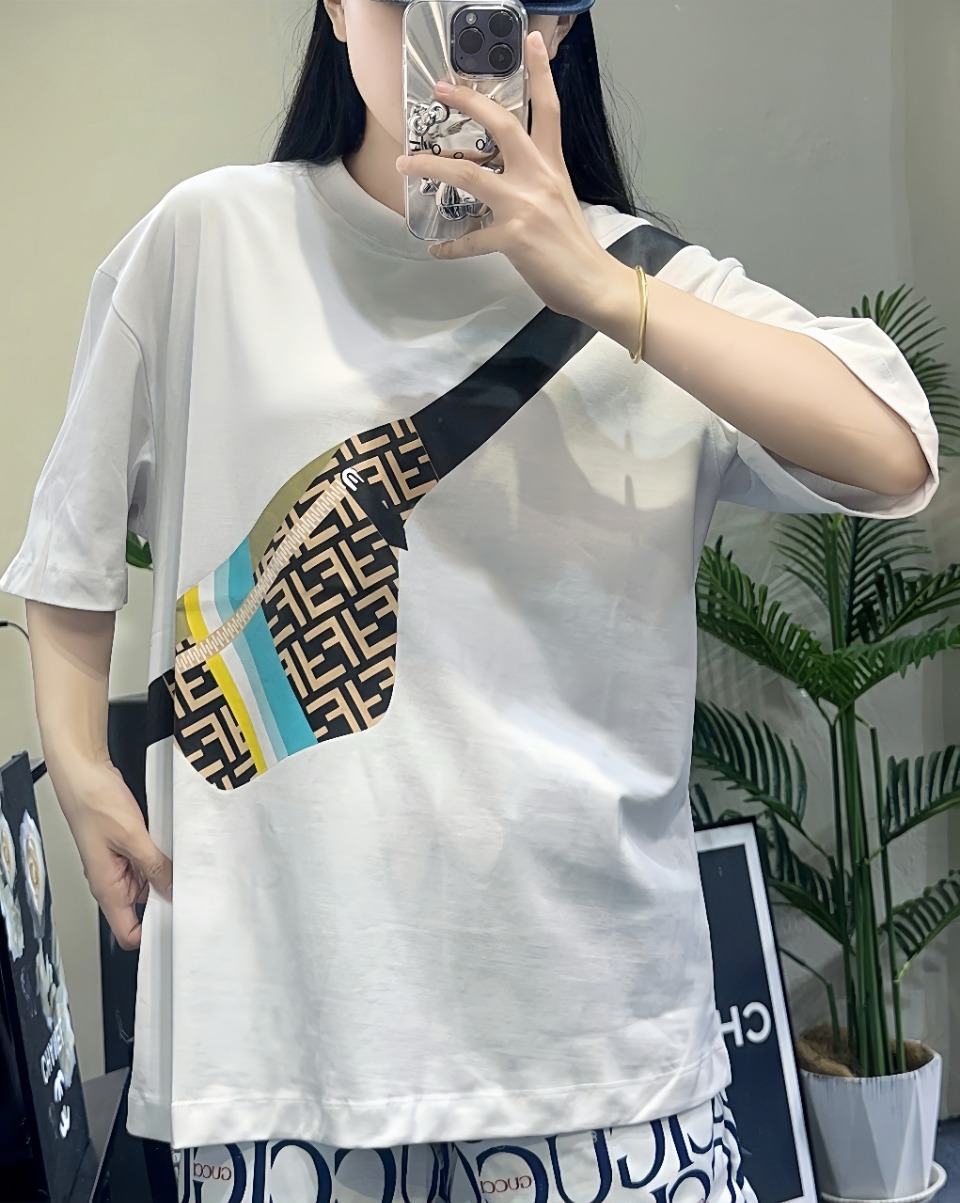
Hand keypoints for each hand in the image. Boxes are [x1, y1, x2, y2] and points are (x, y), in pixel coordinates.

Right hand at [58, 759, 172, 951]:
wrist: (84, 774)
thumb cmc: (94, 802)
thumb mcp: (132, 835)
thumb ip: (154, 865)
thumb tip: (173, 889)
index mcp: (107, 888)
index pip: (128, 932)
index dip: (152, 934)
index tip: (176, 924)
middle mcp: (112, 881)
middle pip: (144, 909)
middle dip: (167, 901)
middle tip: (192, 892)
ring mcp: (121, 865)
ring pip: (150, 884)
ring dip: (167, 876)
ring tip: (185, 865)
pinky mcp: (129, 848)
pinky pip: (150, 862)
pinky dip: (163, 859)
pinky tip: (175, 849)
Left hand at [395, 30, 626, 322]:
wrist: (593, 282)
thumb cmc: (574, 246)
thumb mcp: (560, 200)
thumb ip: (534, 182)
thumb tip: (504, 180)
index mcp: (552, 166)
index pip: (549, 110)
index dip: (541, 72)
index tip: (532, 42)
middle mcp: (539, 178)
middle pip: (503, 125)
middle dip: (469, 103)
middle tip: (442, 89)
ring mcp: (525, 206)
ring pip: (470, 176)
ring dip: (432, 167)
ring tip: (405, 164)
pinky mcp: (514, 238)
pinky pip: (471, 239)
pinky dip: (451, 246)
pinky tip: (437, 249)